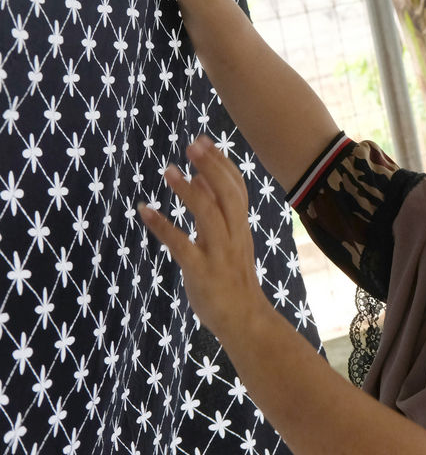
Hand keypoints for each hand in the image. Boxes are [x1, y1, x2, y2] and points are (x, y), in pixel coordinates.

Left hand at [140, 136, 270, 339]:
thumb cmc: (233, 279)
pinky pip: (181, 245)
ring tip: (169, 170)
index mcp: (241, 227)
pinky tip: (145, 210)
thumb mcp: (229, 241)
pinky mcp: (201, 271)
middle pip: (227, 195)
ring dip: (188, 190)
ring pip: (208, 215)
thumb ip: (218, 211)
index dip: (222, 163)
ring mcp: (219, 253)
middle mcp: (234, 236)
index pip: (237, 188)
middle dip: (211, 167)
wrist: (244, 319)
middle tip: (191, 145)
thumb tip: (203, 178)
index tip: (204, 141)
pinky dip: (162, 225)